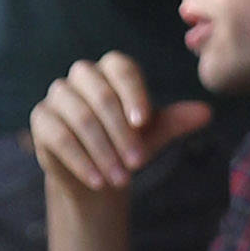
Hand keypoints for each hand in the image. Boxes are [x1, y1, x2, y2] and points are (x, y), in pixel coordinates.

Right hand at [30, 51, 209, 193]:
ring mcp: (58, 95)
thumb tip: (207, 112)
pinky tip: (98, 181)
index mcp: (112, 69)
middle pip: (100, 96)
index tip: (144, 122)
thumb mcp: (155, 133)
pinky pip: (59, 136)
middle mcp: (82, 75)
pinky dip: (81, 161)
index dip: (133, 94)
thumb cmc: (129, 144)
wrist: (99, 172)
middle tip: (139, 163)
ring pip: (80, 118)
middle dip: (121, 133)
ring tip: (122, 179)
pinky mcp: (41, 119)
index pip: (122, 70)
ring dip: (103, 151)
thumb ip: (176, 120)